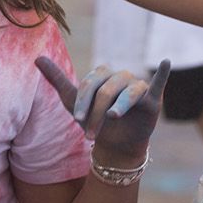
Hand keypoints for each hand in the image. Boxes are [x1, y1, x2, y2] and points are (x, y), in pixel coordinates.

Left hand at [35, 57, 169, 165]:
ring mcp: (138, 86)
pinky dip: (163, 73)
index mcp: (103, 74)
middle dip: (97, 112)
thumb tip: (36, 58)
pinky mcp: (153, 99)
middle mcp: (121, 77)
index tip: (77, 120)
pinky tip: (166, 61)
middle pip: (108, 90)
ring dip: (119, 107)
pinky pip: (158, 84)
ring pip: (129, 92)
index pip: (91, 83)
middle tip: (90, 135)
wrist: (114, 145)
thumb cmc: (94, 119)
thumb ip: (57, 78)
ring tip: (112, 119)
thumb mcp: (73, 101)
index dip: (84, 101)